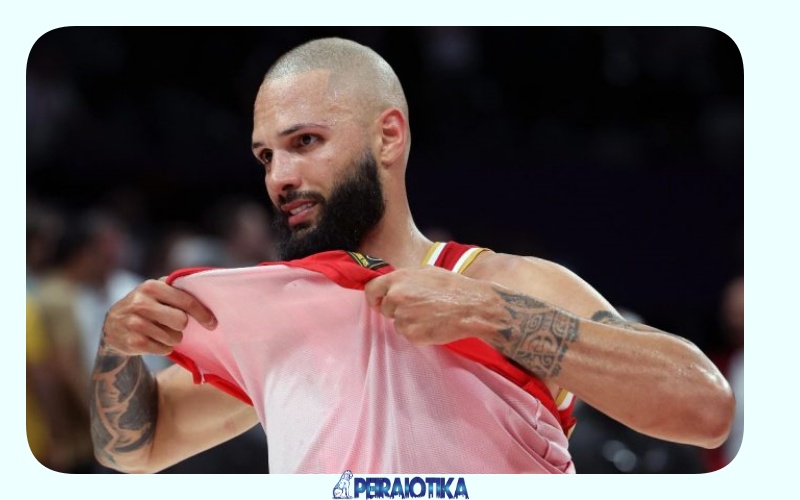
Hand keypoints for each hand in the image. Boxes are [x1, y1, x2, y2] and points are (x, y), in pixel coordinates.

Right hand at [101, 279, 216, 356]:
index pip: (186, 301)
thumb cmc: (144, 306)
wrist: (112, 325)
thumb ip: (177, 289)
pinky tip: (153, 340)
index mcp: (152, 287)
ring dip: (172, 338)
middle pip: (181, 321)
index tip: (212, 323)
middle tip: (173, 324)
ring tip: (159, 331)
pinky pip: (163, 349)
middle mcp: (141, 303)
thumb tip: (208, 294)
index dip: (203, 313)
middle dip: (182, 326)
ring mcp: (134, 323)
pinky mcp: (132, 342)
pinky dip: (163, 348)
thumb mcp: (155, 291)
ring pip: (174, 337)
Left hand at [364, 266, 493, 344]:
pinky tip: (432, 324)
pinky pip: (408, 335)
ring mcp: (403, 317)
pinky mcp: (412, 334)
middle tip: (418, 307)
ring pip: (397, 323)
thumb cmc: (452, 287)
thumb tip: (392, 285)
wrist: (471, 307)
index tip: (379, 302)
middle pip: (385, 309)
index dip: (375, 297)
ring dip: (409, 322)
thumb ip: (405, 279)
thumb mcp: (426, 272)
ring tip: (429, 314)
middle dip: (397, 310)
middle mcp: (397, 297)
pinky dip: (418, 332)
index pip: (371, 290)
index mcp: (398, 279)